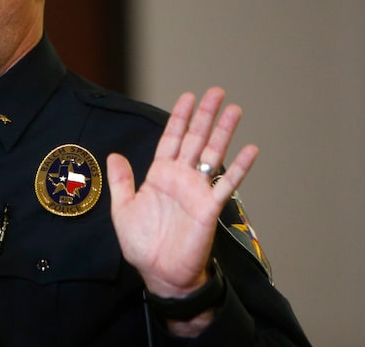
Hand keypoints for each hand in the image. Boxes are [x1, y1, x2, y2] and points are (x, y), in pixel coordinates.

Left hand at [106, 87, 256, 296]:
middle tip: (217, 92)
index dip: (179, 117)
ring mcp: (197, 191)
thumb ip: (122, 181)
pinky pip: (226, 184)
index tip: (187, 96)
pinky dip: (239, 167)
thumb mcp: (122, 209)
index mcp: (160, 175)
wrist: (160, 273)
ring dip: (223, 132)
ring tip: (234, 110)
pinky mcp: (210, 208)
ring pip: (213, 154)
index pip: (171, 139)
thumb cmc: (142, 244)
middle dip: (205, 115)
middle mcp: (181, 178)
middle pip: (195, 139)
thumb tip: (114, 154)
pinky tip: (250, 149)